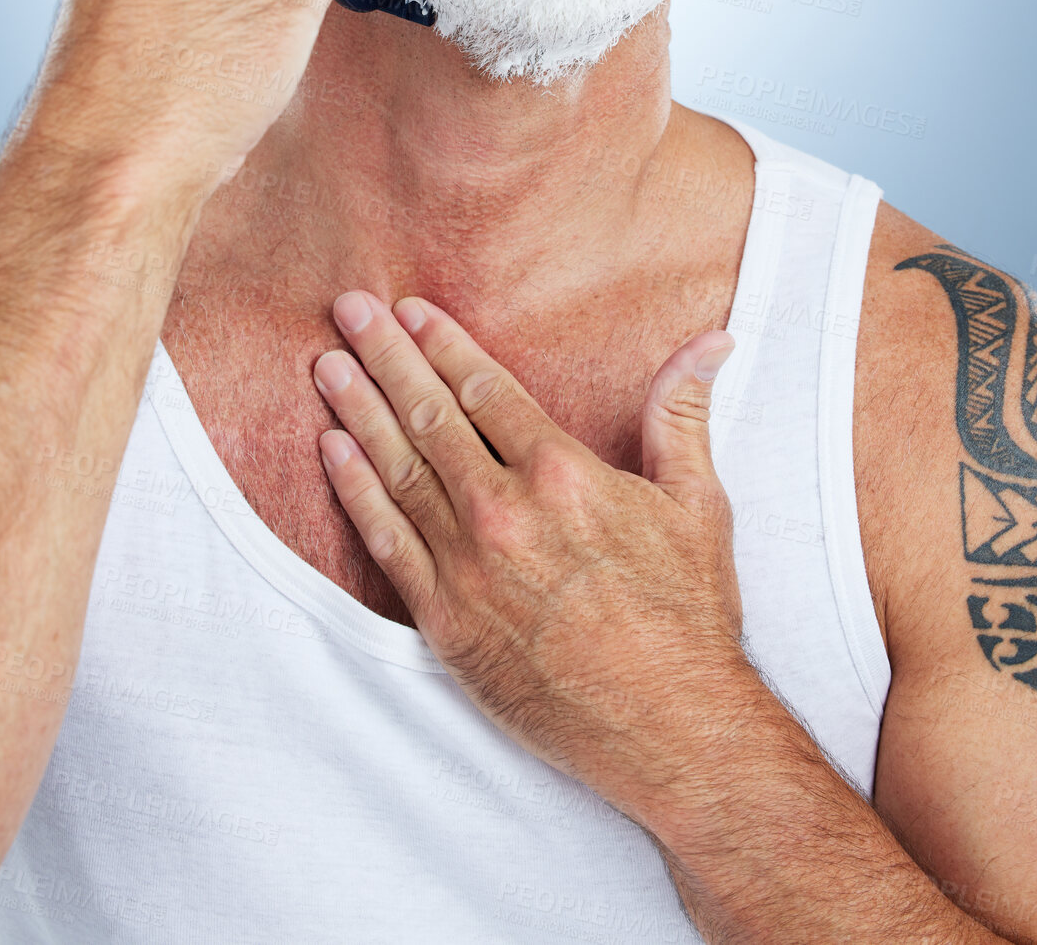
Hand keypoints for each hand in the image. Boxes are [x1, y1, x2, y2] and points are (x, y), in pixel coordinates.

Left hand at [314, 292, 749, 823]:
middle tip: (348, 309)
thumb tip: (710, 342)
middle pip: (429, 414)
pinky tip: (330, 452)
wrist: (669, 728)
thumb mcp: (699, 503)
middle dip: (385, 355)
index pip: (485, 388)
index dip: (443, 344)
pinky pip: (386, 541)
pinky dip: (354, 491)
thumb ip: (682, 414)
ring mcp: (466, 566)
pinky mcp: (444, 620)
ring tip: (326, 366)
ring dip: (358, 411)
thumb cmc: (687, 617)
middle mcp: (504, 510)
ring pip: (398, 469)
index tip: (410, 310)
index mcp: (562, 473)